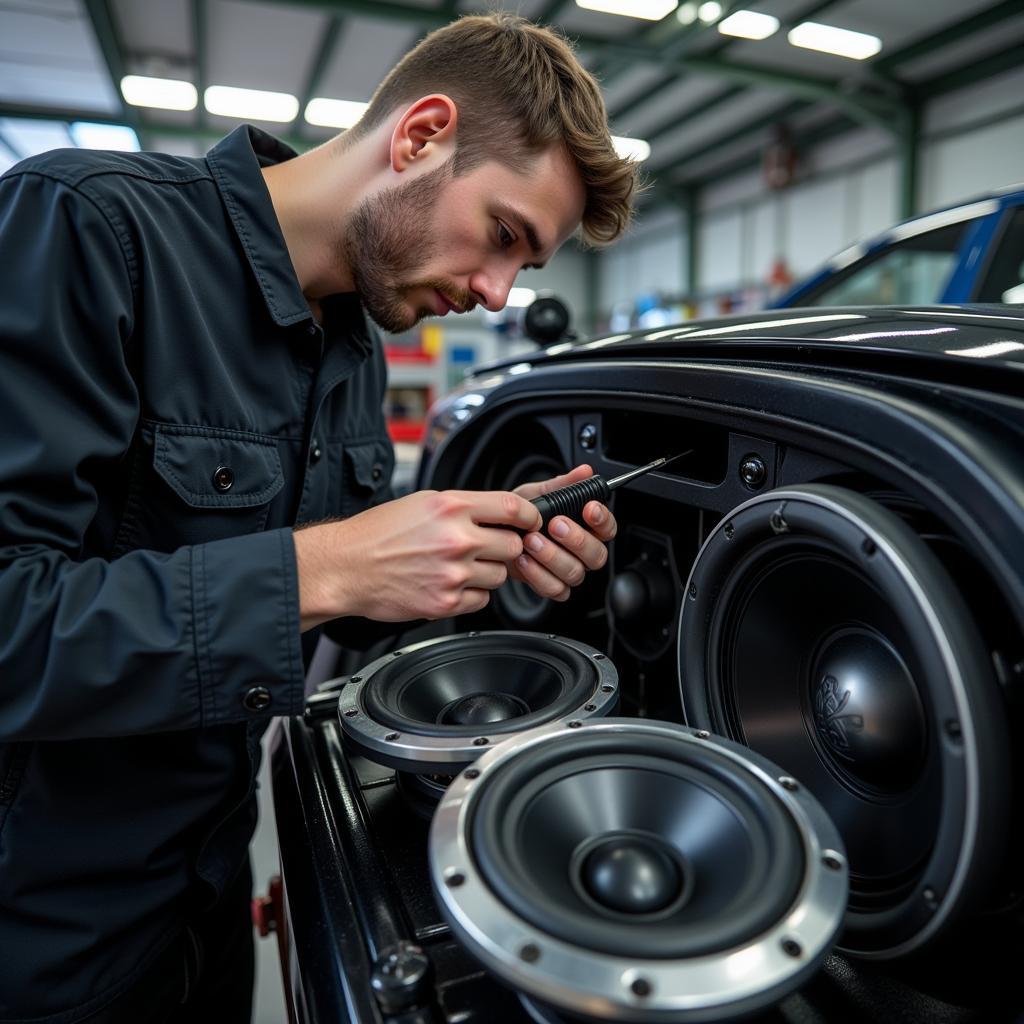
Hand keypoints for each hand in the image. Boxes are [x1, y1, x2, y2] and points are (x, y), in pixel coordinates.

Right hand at [292, 489, 540, 629]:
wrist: (346, 567)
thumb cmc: (379, 533)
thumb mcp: (423, 502)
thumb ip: (464, 507)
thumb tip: (500, 515)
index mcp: (451, 507)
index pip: (514, 508)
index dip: (529, 517)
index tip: (530, 522)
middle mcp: (456, 539)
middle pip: (514, 545)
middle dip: (505, 547)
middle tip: (486, 547)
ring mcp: (453, 573)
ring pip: (499, 575)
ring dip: (487, 572)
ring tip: (457, 566)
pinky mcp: (446, 602)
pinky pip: (481, 600)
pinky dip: (471, 594)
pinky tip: (448, 583)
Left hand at [509, 464, 616, 601]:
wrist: (492, 535)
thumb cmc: (519, 516)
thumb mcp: (537, 494)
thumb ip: (562, 485)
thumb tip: (585, 471)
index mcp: (586, 528)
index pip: (608, 528)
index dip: (603, 520)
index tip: (589, 508)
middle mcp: (581, 552)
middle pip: (597, 555)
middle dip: (577, 539)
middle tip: (556, 524)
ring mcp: (568, 571)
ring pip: (575, 572)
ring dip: (552, 556)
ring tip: (531, 540)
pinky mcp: (551, 585)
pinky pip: (555, 588)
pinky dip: (538, 575)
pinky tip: (524, 560)